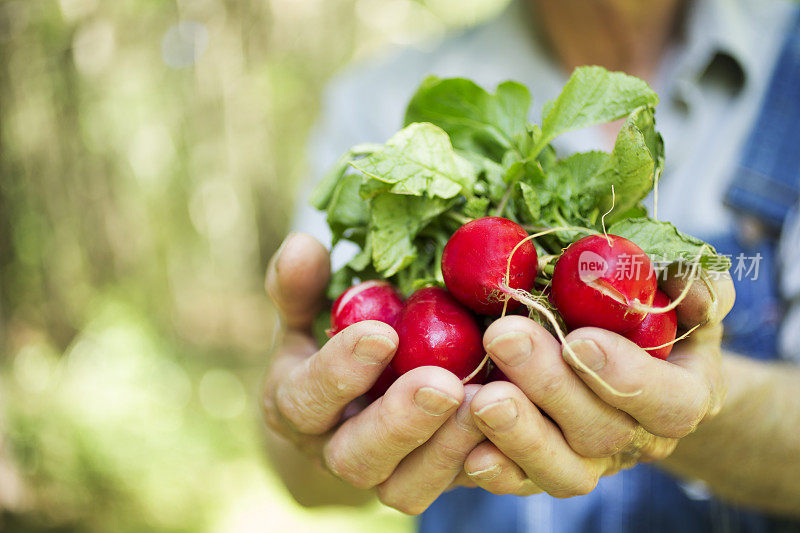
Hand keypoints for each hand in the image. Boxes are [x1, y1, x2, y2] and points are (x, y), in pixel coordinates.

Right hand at [261, 233, 485, 513]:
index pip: (305, 398)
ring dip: (448, 448)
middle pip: (357, 457)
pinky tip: (515, 425)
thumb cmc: (327, 346)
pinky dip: (486, 463)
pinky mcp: (431, 481)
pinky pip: (455, 487)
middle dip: (401, 422)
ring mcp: (385, 475)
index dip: (339, 371)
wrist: (344, 412)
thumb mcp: (307, 314)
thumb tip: (302, 245)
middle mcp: (336, 451)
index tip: (381, 334)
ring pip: (407, 487)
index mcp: (299, 407)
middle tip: (444, 383)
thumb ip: (301, 286)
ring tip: (488, 402)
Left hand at [460, 271, 734, 496]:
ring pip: (563, 469)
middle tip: (504, 336)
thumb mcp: (685, 294)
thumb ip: (698, 287)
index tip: (578, 339)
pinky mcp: (547, 470)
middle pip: (601, 430)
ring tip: (481, 398)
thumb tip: (692, 290)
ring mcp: (593, 461)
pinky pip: (525, 483)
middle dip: (550, 385)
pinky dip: (498, 470)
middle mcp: (639, 439)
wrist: (628, 365)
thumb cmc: (656, 321)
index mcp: (682, 396)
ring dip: (519, 434)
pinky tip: (470, 451)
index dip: (626, 376)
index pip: (668, 401)